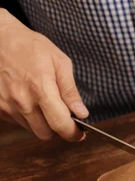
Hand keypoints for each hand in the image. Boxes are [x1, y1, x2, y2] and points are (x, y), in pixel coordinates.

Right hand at [0, 9, 87, 140]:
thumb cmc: (31, 46)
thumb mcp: (60, 63)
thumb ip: (70, 91)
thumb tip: (82, 113)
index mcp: (41, 89)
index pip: (60, 124)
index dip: (73, 133)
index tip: (80, 133)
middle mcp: (22, 101)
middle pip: (45, 134)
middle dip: (58, 130)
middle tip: (65, 119)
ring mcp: (7, 105)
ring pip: (31, 129)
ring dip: (43, 124)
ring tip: (46, 105)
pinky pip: (18, 122)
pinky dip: (28, 117)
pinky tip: (30, 101)